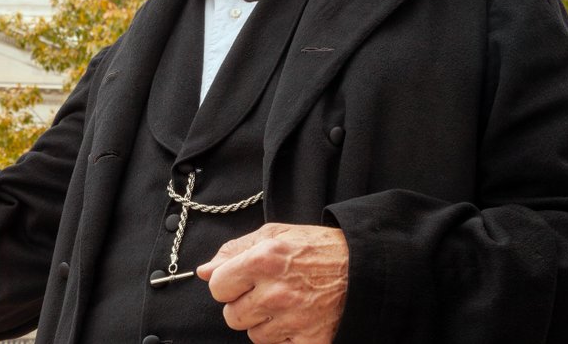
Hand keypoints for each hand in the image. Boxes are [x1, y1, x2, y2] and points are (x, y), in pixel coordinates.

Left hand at [196, 223, 348, 343]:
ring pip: (253, 335)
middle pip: (232, 316)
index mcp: (263, 260)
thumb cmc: (317, 249)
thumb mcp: (274, 234)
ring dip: (264, 322)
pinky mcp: (310, 340)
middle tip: (266, 292)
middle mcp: (276, 291)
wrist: (363, 268)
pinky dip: (284, 336)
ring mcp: (293, 319)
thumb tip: (205, 271)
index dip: (227, 284)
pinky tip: (297, 318)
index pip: (217, 287)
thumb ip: (235, 251)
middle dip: (244, 305)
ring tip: (285, 304)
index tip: (241, 281)